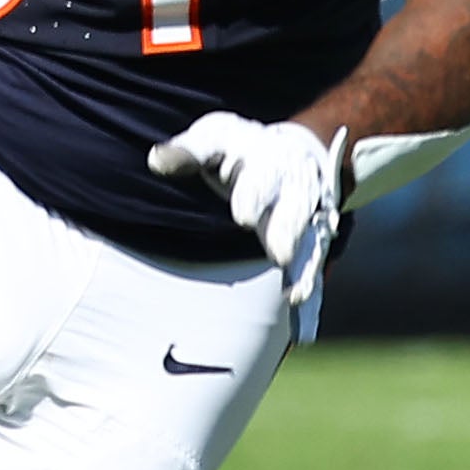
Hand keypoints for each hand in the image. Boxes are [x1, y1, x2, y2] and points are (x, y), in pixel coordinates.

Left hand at [149, 113, 347, 303]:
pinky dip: (310, 303)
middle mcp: (295, 195)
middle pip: (295, 214)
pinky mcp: (308, 251)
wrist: (293, 155)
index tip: (242, 214)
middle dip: (287, 233)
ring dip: (306, 272)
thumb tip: (156, 160)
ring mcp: (306, 225)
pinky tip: (304, 332)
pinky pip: (312, 276)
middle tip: (281, 255)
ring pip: (311, 247)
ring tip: (296, 297)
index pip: (263, 178)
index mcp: (270, 163)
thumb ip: (190, 151)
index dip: (254, 194)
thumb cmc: (241, 148)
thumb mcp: (215, 138)